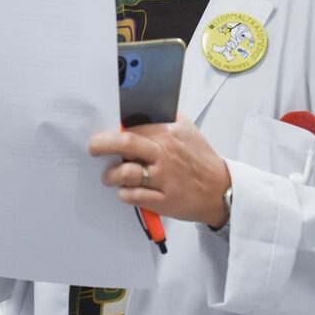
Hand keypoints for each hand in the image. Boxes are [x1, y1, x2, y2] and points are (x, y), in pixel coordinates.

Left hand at [90, 115, 231, 226]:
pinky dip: (124, 194)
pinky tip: (125, 192)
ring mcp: (164, 179)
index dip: (114, 132)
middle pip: (126, 143)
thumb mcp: (188, 130)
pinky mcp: (164, 201)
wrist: (221, 189)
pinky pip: (134, 196)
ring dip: (111, 175)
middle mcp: (165, 154)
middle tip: (93, 149)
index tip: (105, 135)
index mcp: (169, 134)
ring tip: (109, 177)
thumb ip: (165, 119)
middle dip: (101, 144)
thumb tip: (137, 113)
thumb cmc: (200, 159)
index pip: (132, 128)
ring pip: (126, 174)